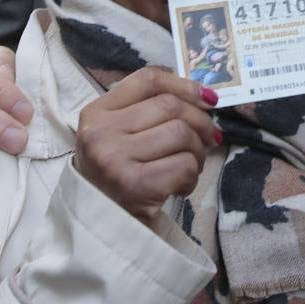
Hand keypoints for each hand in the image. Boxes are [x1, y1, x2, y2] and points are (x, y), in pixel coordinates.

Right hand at [73, 68, 220, 226]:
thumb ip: (149, 108)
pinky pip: (184, 165)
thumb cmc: (116, 172)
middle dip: (200, 121)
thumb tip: (205, 96)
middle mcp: (101, 133)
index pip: (148, 80)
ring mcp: (116, 160)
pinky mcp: (136, 187)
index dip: (184, 85)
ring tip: (190, 164)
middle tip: (208, 138)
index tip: (207, 98)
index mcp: (96, 113)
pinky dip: (192, 175)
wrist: (99, 223)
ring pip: (181, 134)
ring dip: (198, 150)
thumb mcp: (118, 133)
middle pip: (170, 106)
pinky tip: (181, 185)